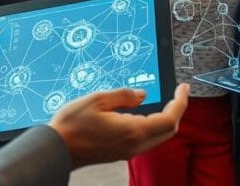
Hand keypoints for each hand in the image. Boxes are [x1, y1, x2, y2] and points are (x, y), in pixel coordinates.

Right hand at [53, 83, 189, 167]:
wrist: (56, 150)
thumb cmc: (72, 125)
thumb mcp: (97, 99)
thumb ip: (124, 96)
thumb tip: (142, 94)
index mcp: (133, 131)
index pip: (169, 119)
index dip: (180, 101)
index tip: (183, 87)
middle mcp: (134, 144)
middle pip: (168, 130)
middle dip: (177, 110)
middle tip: (177, 92)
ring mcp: (128, 151)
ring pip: (158, 136)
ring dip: (166, 118)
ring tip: (165, 99)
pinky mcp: (120, 152)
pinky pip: (146, 139)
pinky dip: (153, 125)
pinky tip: (145, 112)